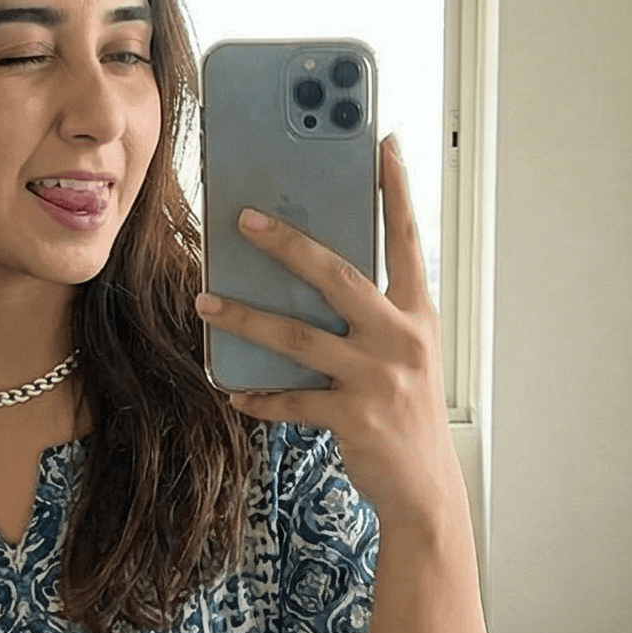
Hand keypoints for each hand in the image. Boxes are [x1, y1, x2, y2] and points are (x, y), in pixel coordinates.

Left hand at [196, 135, 459, 538]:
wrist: (425, 488)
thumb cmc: (407, 413)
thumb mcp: (405, 354)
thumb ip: (371, 315)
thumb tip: (311, 278)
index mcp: (416, 315)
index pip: (408, 240)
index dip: (397, 191)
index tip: (383, 144)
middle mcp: (400, 339)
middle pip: (337, 277)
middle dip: (288, 244)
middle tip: (244, 219)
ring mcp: (377, 379)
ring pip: (298, 337)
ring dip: (245, 318)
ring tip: (206, 300)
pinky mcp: (353, 418)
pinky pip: (292, 400)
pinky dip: (259, 395)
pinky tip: (234, 391)